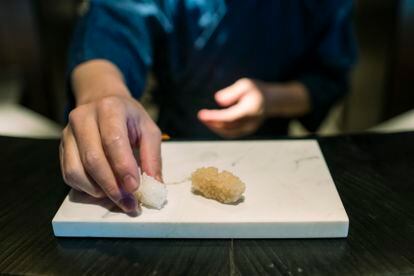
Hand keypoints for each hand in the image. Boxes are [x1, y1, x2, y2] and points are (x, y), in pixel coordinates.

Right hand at [59, 61, 161, 213]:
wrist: (103, 102)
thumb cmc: (129, 118)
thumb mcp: (148, 130)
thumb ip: (152, 156)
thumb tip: (154, 185)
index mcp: (109, 108)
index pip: (113, 141)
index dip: (123, 167)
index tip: (134, 187)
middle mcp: (83, 117)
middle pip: (93, 159)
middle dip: (112, 186)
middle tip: (129, 203)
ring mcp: (68, 133)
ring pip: (77, 170)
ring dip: (98, 191)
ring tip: (118, 198)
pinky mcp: (61, 147)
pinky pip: (69, 174)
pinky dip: (87, 188)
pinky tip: (103, 190)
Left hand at [198, 78, 266, 137]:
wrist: (272, 100)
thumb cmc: (257, 91)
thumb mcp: (245, 84)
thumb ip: (232, 92)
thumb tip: (219, 100)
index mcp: (250, 110)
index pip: (229, 117)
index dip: (214, 117)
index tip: (202, 114)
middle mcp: (250, 122)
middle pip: (228, 127)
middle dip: (212, 122)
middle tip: (201, 116)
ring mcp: (249, 129)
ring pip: (228, 132)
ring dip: (214, 127)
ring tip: (205, 118)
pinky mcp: (247, 131)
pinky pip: (231, 133)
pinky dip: (220, 129)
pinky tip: (212, 122)